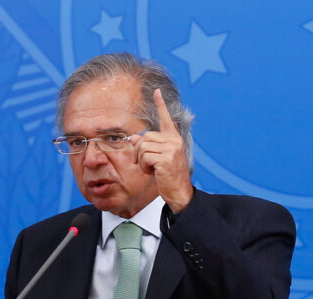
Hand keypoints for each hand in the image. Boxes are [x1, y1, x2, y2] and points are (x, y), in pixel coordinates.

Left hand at [131, 89, 192, 212]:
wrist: (179, 192)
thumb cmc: (168, 176)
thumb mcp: (156, 159)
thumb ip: (147, 146)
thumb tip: (134, 138)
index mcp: (174, 139)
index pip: (166, 119)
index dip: (160, 105)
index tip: (157, 91)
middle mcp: (174, 141)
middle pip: (145, 137)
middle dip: (139, 151)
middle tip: (143, 163)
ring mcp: (171, 149)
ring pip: (143, 147)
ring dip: (141, 161)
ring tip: (150, 169)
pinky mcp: (166, 159)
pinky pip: (144, 157)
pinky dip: (144, 167)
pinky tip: (152, 172)